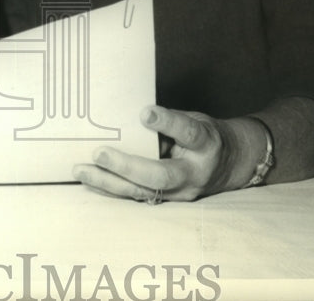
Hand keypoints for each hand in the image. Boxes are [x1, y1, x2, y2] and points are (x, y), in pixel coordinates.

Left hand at [73, 105, 241, 202]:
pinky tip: (90, 179)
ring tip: (82, 170)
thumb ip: (170, 120)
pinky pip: (137, 196)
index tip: (145, 112)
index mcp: (206, 145)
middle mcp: (195, 173)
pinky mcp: (168, 200)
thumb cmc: (206, 136)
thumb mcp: (197, 120)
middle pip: (161, 175)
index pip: (188, 133)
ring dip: (110, 182)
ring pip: (144, 191)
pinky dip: (112, 188)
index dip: (168, 123)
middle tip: (99, 153)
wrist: (231, 165)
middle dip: (127, 166)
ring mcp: (181, 192)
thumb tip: (131, 114)